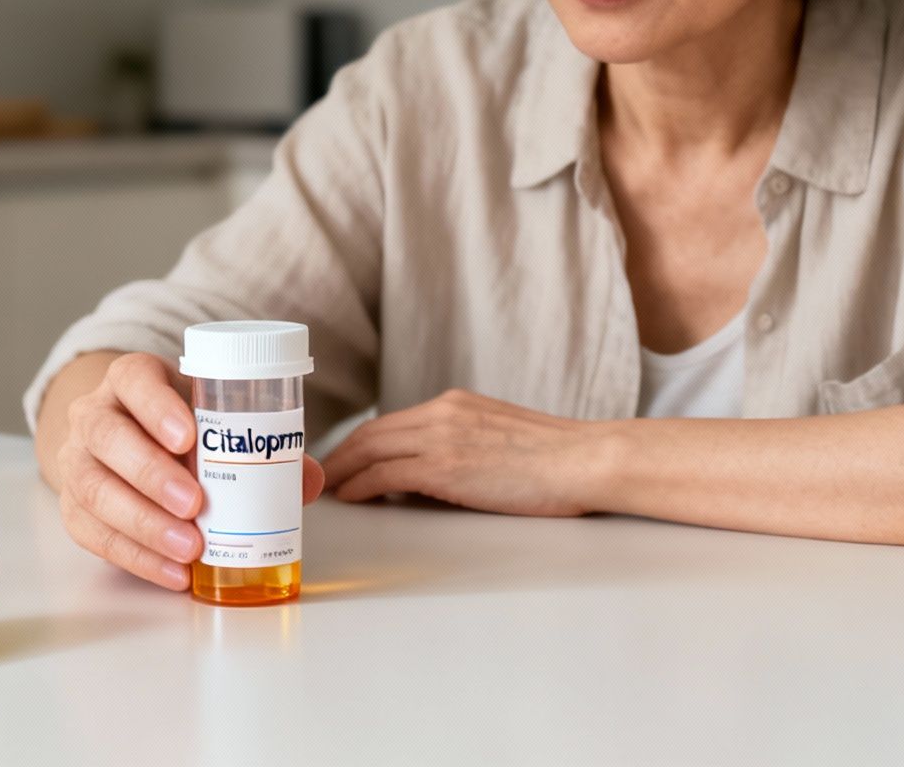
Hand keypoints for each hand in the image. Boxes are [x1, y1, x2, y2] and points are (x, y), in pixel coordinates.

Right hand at [53, 352, 325, 590]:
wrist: (124, 441)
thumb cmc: (180, 426)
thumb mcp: (212, 417)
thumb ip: (260, 444)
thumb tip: (308, 480)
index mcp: (130, 379)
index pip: (133, 379)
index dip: (157, 406)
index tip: (189, 437)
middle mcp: (94, 414)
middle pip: (108, 438)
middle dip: (151, 474)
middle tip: (196, 504)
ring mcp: (76, 461)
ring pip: (94, 489)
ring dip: (144, 523)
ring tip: (190, 549)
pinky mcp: (72, 508)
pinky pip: (93, 535)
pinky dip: (136, 557)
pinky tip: (173, 572)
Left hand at [320, 389, 602, 516]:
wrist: (586, 459)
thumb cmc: (556, 459)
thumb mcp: (499, 438)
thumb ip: (464, 445)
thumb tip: (436, 474)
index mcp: (455, 404)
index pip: (390, 422)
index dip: (357, 444)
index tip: (341, 462)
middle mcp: (442, 412)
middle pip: (370, 433)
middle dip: (337, 457)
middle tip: (317, 479)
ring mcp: (443, 436)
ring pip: (370, 449)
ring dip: (341, 472)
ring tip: (324, 492)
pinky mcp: (446, 465)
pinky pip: (386, 473)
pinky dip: (361, 485)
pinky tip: (352, 498)